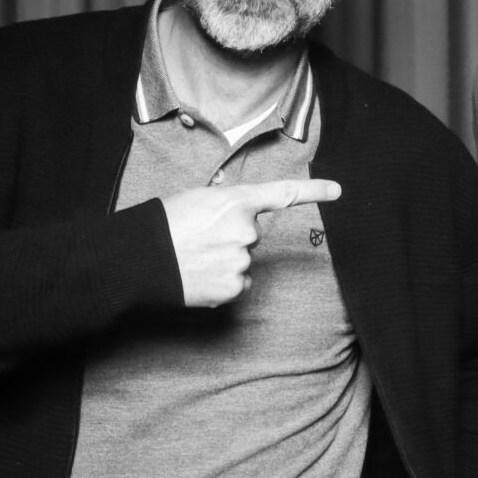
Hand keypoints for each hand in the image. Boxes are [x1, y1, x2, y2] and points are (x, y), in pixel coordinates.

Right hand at [162, 178, 340, 306]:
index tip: (337, 191)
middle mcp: (247, 231)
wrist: (140, 259)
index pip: (283, 194)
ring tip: (195, 256)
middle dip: (232, 235)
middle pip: (253, 233)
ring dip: (226, 258)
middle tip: (201, 236)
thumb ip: (227, 203)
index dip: (314, 192)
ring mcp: (242, 261)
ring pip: (244, 259)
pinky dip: (223, 280)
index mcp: (237, 201)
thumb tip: (240, 210)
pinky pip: (239, 282)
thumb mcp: (197, 198)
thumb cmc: (164, 224)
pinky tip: (200, 275)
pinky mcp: (235, 287)